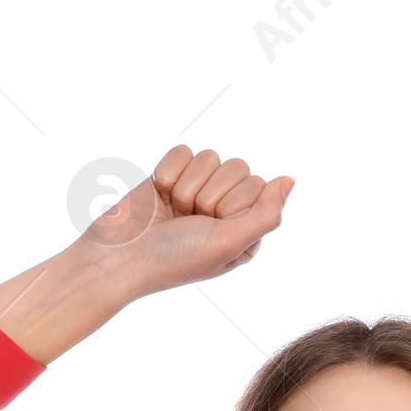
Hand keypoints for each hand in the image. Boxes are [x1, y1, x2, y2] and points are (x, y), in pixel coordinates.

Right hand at [0, 142, 293, 364]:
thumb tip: (290, 180)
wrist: (120, 256)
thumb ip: (266, 214)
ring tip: (174, 212)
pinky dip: (168, 172)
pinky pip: (183, 151)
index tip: (212, 226)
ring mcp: (199, 189)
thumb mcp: (229, 244)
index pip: (259, 184)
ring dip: (187, 186)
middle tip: (189, 221)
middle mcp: (227, 207)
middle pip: (238, 166)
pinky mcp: (173, 173)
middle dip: (208, 195)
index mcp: (247, 228)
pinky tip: (159, 195)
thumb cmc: (176, 259)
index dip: (232, 203)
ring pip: (210, 156)